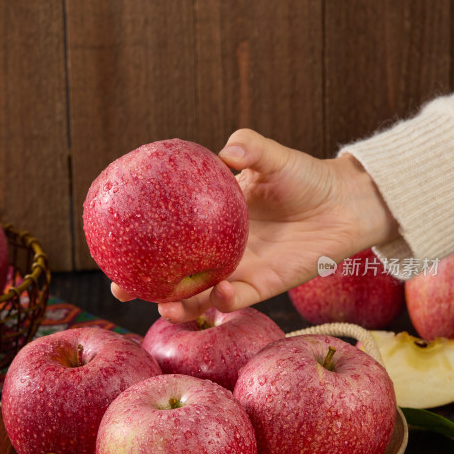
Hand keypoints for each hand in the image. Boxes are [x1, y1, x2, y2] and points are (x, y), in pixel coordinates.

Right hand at [112, 129, 398, 321]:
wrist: (343, 202)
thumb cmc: (304, 176)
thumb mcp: (272, 157)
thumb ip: (249, 148)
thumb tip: (226, 150)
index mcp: (210, 221)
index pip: (167, 236)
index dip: (139, 245)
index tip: (110, 247)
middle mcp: (219, 250)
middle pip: (174, 275)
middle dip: (146, 288)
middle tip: (123, 288)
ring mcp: (241, 270)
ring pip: (201, 296)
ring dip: (183, 305)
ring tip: (168, 305)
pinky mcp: (266, 285)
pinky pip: (240, 297)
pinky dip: (226, 300)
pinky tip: (219, 294)